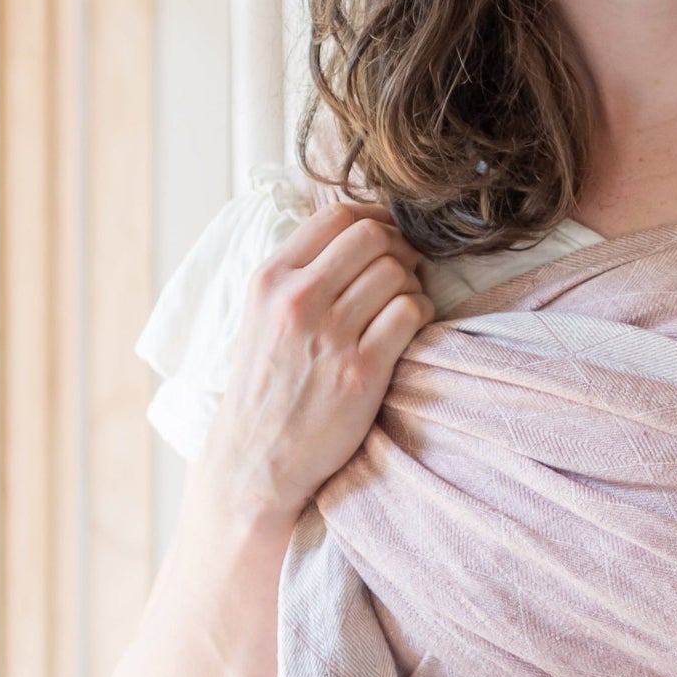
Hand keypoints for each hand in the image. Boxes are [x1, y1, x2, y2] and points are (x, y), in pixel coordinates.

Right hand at [201, 199, 434, 527]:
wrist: (255, 460)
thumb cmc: (265, 386)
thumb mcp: (262, 316)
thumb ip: (300, 273)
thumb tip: (357, 231)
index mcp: (270, 279)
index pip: (336, 215)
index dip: (375, 218)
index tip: (387, 235)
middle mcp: (297, 300)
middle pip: (373, 236)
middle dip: (399, 247)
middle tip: (404, 270)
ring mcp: (330, 335)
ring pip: (396, 272)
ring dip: (412, 283)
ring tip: (402, 306)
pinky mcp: (361, 370)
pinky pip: (411, 313)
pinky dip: (420, 314)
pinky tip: (407, 331)